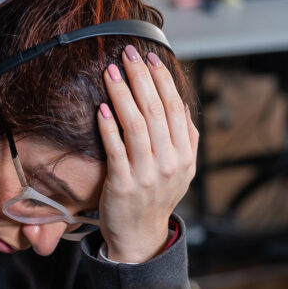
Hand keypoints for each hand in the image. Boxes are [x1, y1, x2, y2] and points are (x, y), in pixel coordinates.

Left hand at [96, 44, 198, 262]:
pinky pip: (116, 150)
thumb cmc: (157, 196)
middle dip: (140, 77)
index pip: (174, 107)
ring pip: (135, 125)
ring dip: (122, 94)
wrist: (140, 235)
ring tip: (110, 72)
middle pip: (154, 110)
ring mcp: (146, 174)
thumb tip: (180, 104)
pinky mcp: (122, 184)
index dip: (162, 80)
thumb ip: (186, 137)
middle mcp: (168, 162)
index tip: (150, 58)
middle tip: (127, 53)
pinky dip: (109, 128)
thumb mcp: (182, 169)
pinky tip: (101, 108)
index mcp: (184, 154)